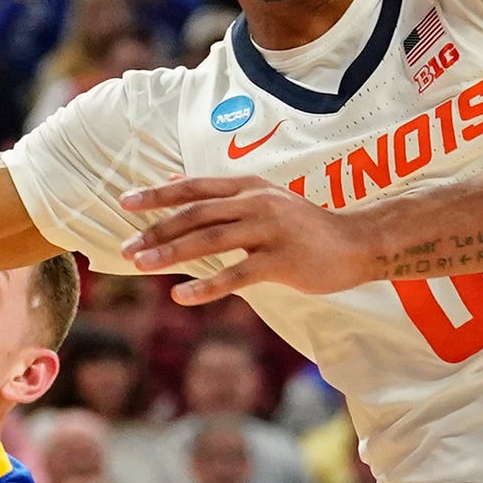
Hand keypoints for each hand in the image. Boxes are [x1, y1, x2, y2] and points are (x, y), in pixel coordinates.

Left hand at [119, 175, 381, 304]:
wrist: (357, 243)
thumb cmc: (305, 227)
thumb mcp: (264, 200)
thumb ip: (222, 197)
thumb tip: (175, 186)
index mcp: (249, 187)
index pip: (195, 188)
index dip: (159, 195)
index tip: (125, 203)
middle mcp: (256, 203)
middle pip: (196, 213)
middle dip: (157, 230)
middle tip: (126, 248)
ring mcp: (270, 230)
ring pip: (211, 239)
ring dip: (171, 253)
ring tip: (141, 266)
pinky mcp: (282, 261)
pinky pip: (237, 274)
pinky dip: (206, 286)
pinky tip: (181, 297)